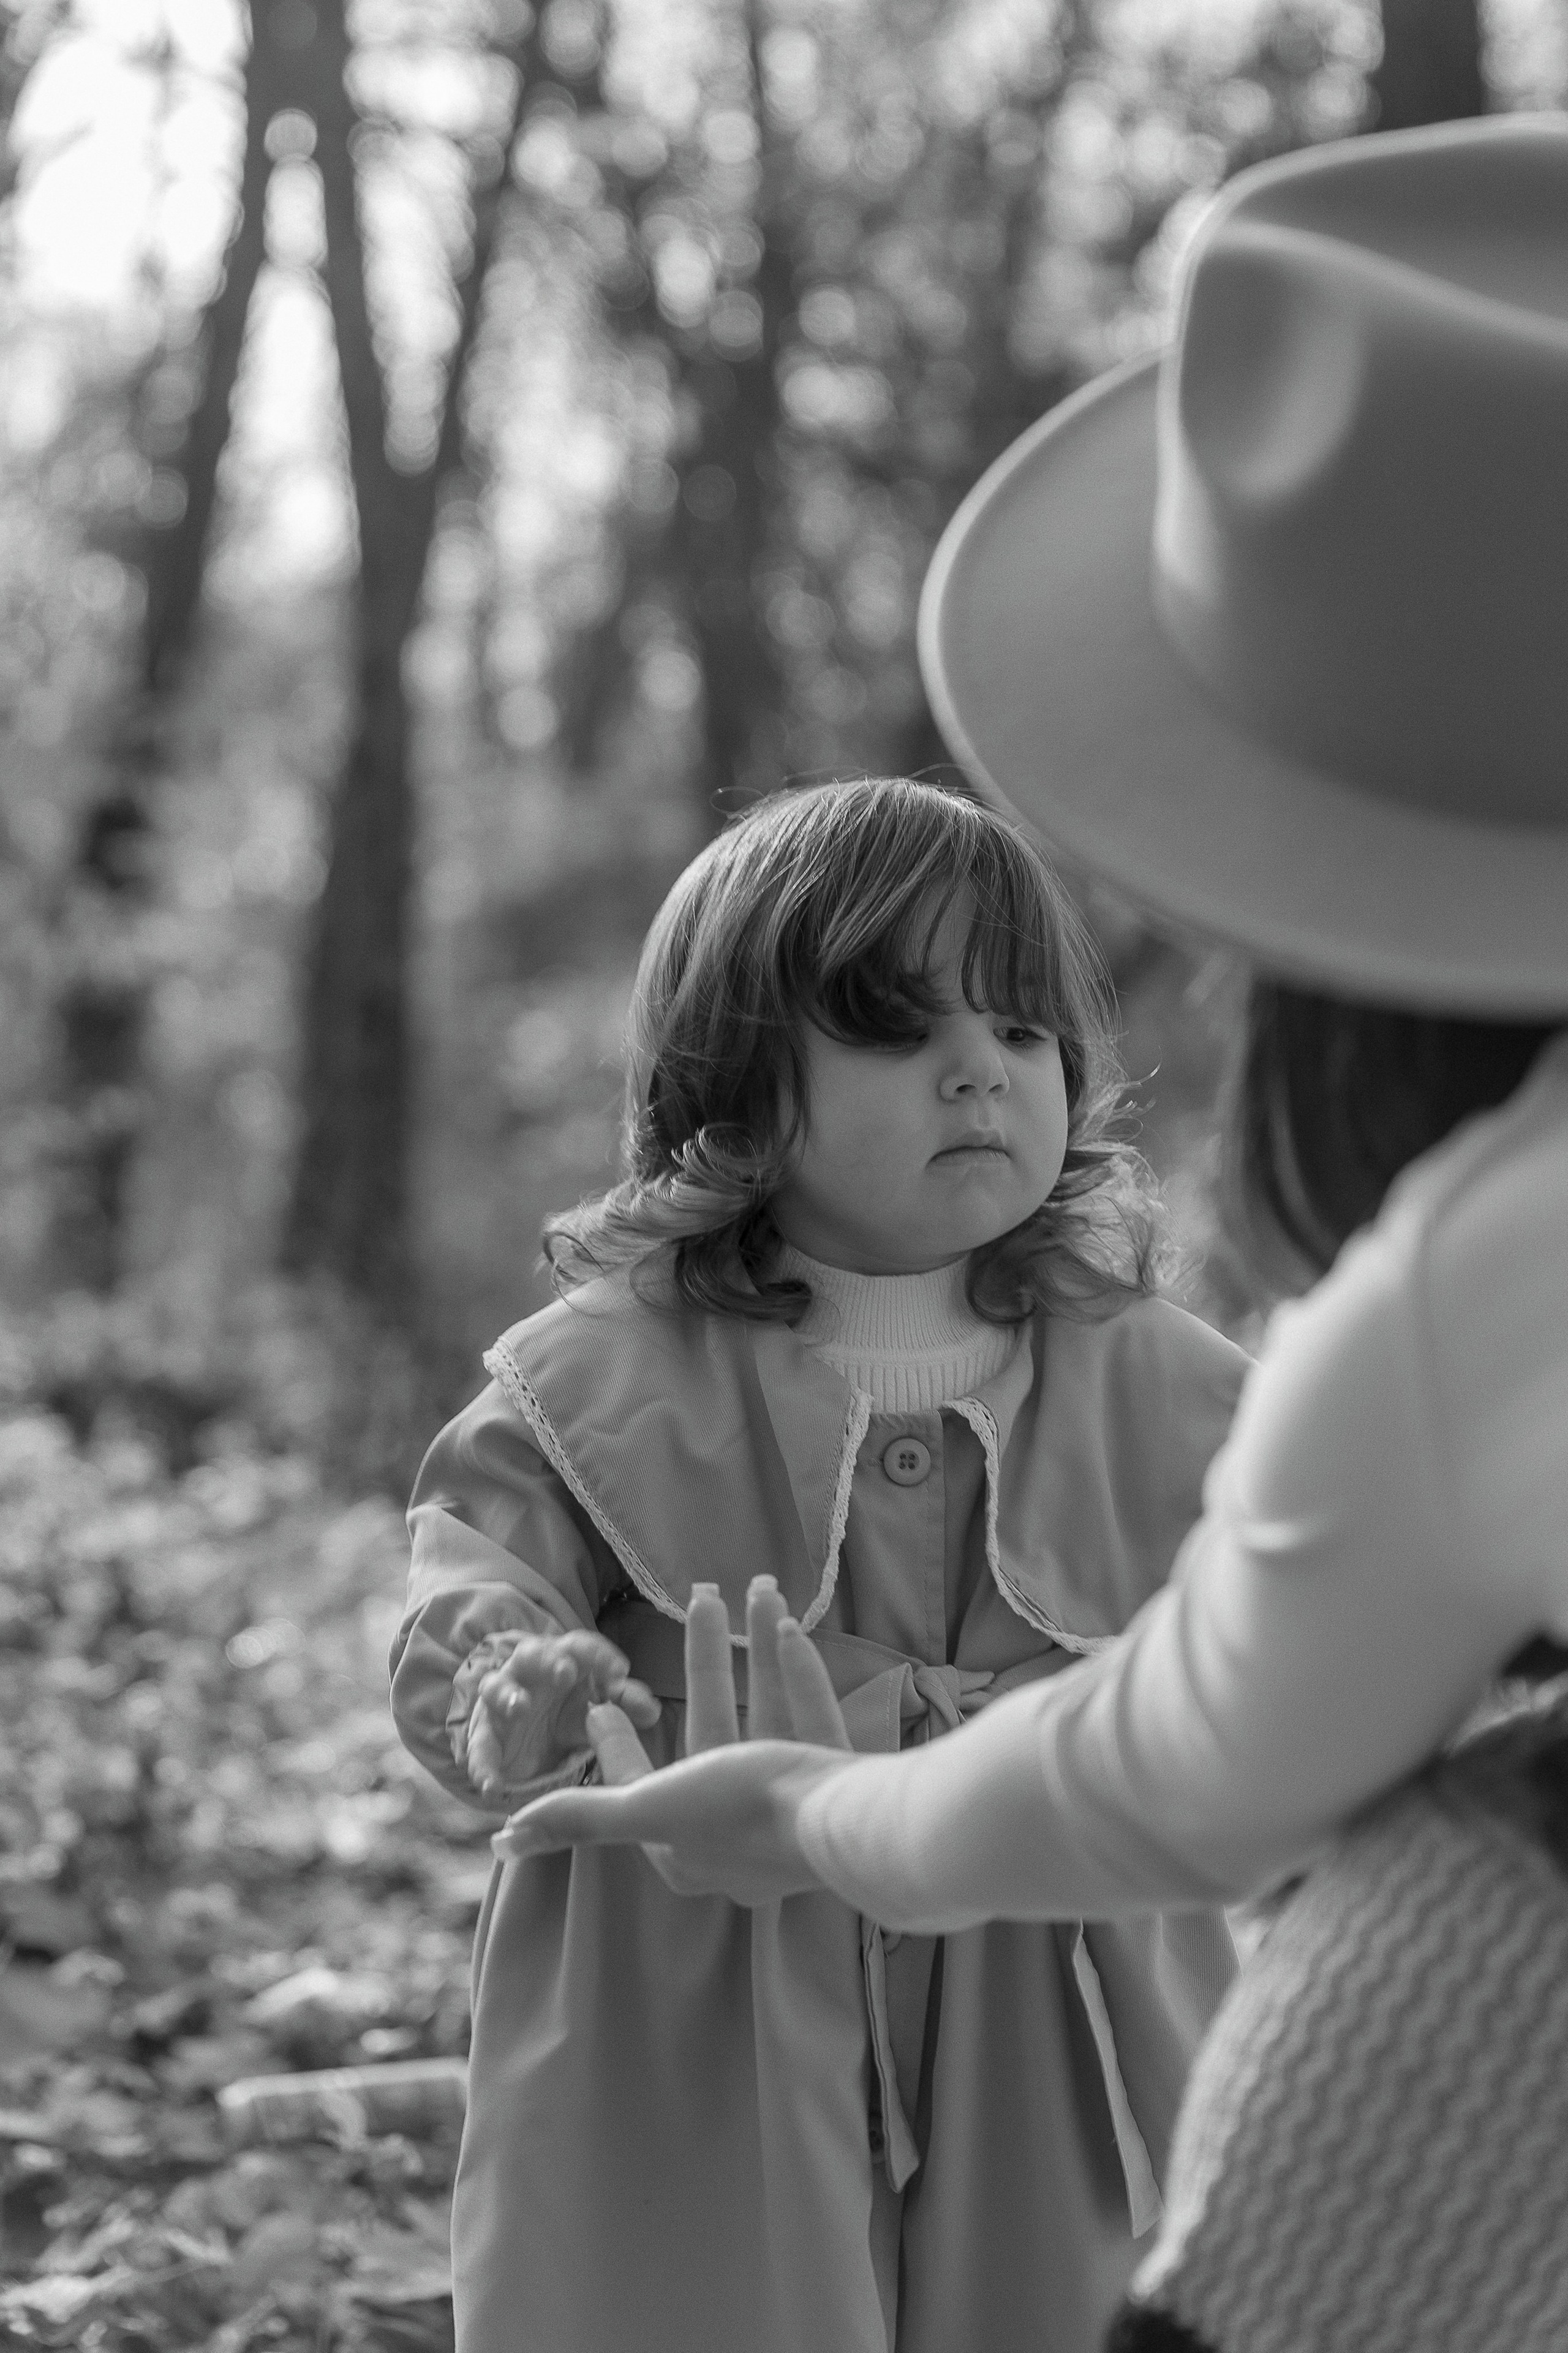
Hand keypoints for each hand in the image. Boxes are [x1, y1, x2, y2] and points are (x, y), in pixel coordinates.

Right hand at [466, 1629, 660, 1800]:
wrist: (526, 1744)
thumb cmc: (568, 1715)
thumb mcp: (595, 1713)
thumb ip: (622, 1706)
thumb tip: (652, 1709)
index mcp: (562, 1661)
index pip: (580, 1646)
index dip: (599, 1654)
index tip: (620, 1672)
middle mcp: (528, 1672)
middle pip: (534, 1653)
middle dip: (550, 1660)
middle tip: (567, 1673)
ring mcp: (500, 1701)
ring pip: (496, 1686)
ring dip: (508, 1694)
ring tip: (520, 1707)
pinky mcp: (483, 1734)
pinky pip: (479, 1746)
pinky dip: (483, 1765)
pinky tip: (492, 1785)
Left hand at [490, 1577, 864, 1901]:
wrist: (851, 1825)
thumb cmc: (744, 1813)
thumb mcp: (650, 1808)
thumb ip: (581, 1819)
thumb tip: (502, 1840)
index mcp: (688, 1849)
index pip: (643, 1787)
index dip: (622, 1745)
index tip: (604, 1702)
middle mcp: (741, 1834)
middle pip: (714, 1731)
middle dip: (706, 1661)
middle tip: (701, 1596)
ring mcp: (795, 1810)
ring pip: (769, 1713)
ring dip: (760, 1650)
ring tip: (758, 1588)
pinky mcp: (838, 1785)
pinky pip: (812, 1720)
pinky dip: (800, 1675)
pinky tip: (791, 1627)